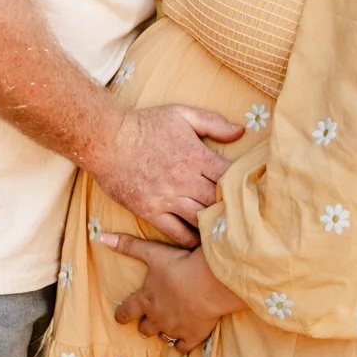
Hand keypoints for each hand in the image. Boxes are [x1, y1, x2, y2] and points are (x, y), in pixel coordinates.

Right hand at [90, 105, 242, 246]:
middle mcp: (185, 180)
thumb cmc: (145, 125)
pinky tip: (200, 241)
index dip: (243, 185)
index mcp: (197, 156)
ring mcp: (168, 198)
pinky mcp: (151, 211)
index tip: (249, 191)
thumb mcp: (181, 114)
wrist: (107, 140)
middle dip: (232, 209)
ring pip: (201, 219)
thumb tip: (241, 132)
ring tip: (225, 232)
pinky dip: (191, 239)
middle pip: (219, 202)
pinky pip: (176, 233)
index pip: (231, 177)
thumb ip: (213, 123)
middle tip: (243, 217)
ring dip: (213, 226)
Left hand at [101, 234, 245, 352]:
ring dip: (163, 332)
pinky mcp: (192, 335)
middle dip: (144, 325)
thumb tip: (102, 237)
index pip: (127, 312)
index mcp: (145, 300)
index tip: (119, 317)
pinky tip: (183, 341)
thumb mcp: (152, 252)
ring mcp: (174, 329)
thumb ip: (128, 246)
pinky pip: (182, 347)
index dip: (121, 315)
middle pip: (145, 329)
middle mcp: (157, 318)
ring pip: (163, 337)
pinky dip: (181, 344)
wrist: (208, 282)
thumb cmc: (179, 265)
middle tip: (147, 323)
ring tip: (166, 328)